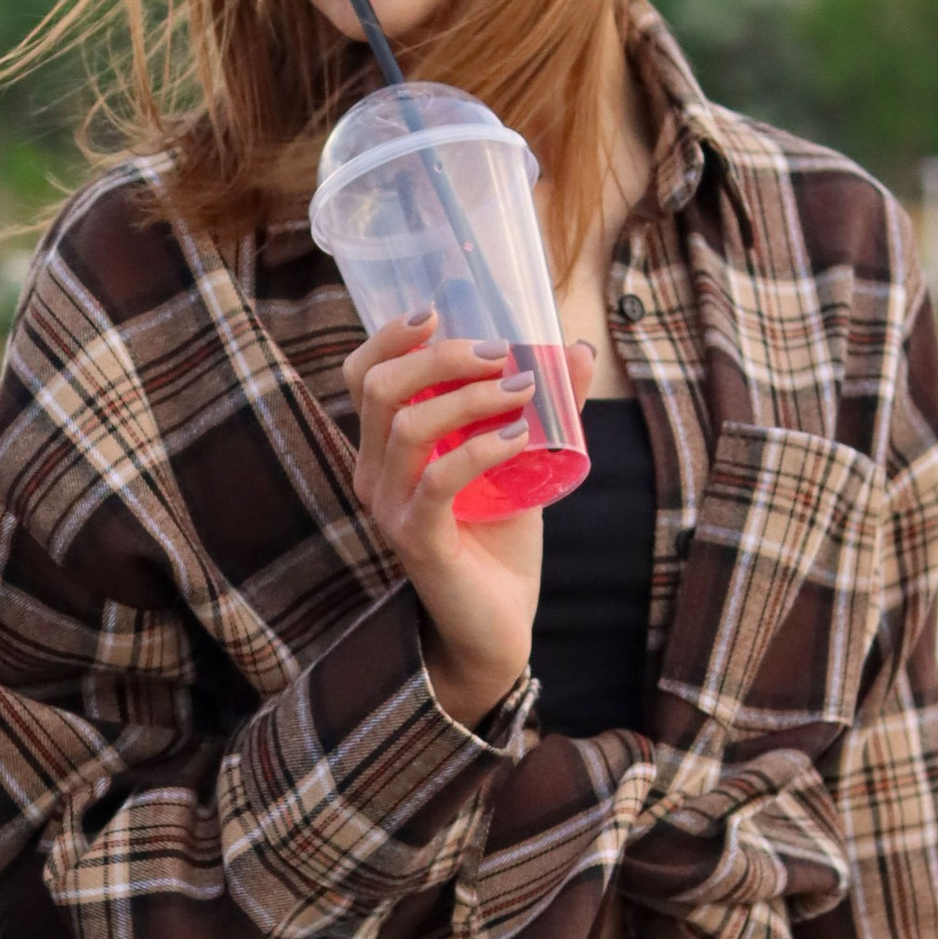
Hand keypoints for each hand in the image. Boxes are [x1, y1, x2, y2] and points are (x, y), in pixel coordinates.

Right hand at [341, 314, 595, 726]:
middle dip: (441, 356)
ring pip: (406, 426)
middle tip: (501, 352)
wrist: (496, 628)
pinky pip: (437, 480)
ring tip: (525, 392)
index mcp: (384, 450)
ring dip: (471, 396)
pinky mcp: (416, 540)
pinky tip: (523, 438)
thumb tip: (576, 348)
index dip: (390, 337)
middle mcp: (374, 474)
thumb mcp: (519, 462)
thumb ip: (540, 409)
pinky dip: (482, 448)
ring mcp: (389, 508)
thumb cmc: (498, 544)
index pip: (361, 375)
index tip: (439, 311)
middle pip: (379, 388)